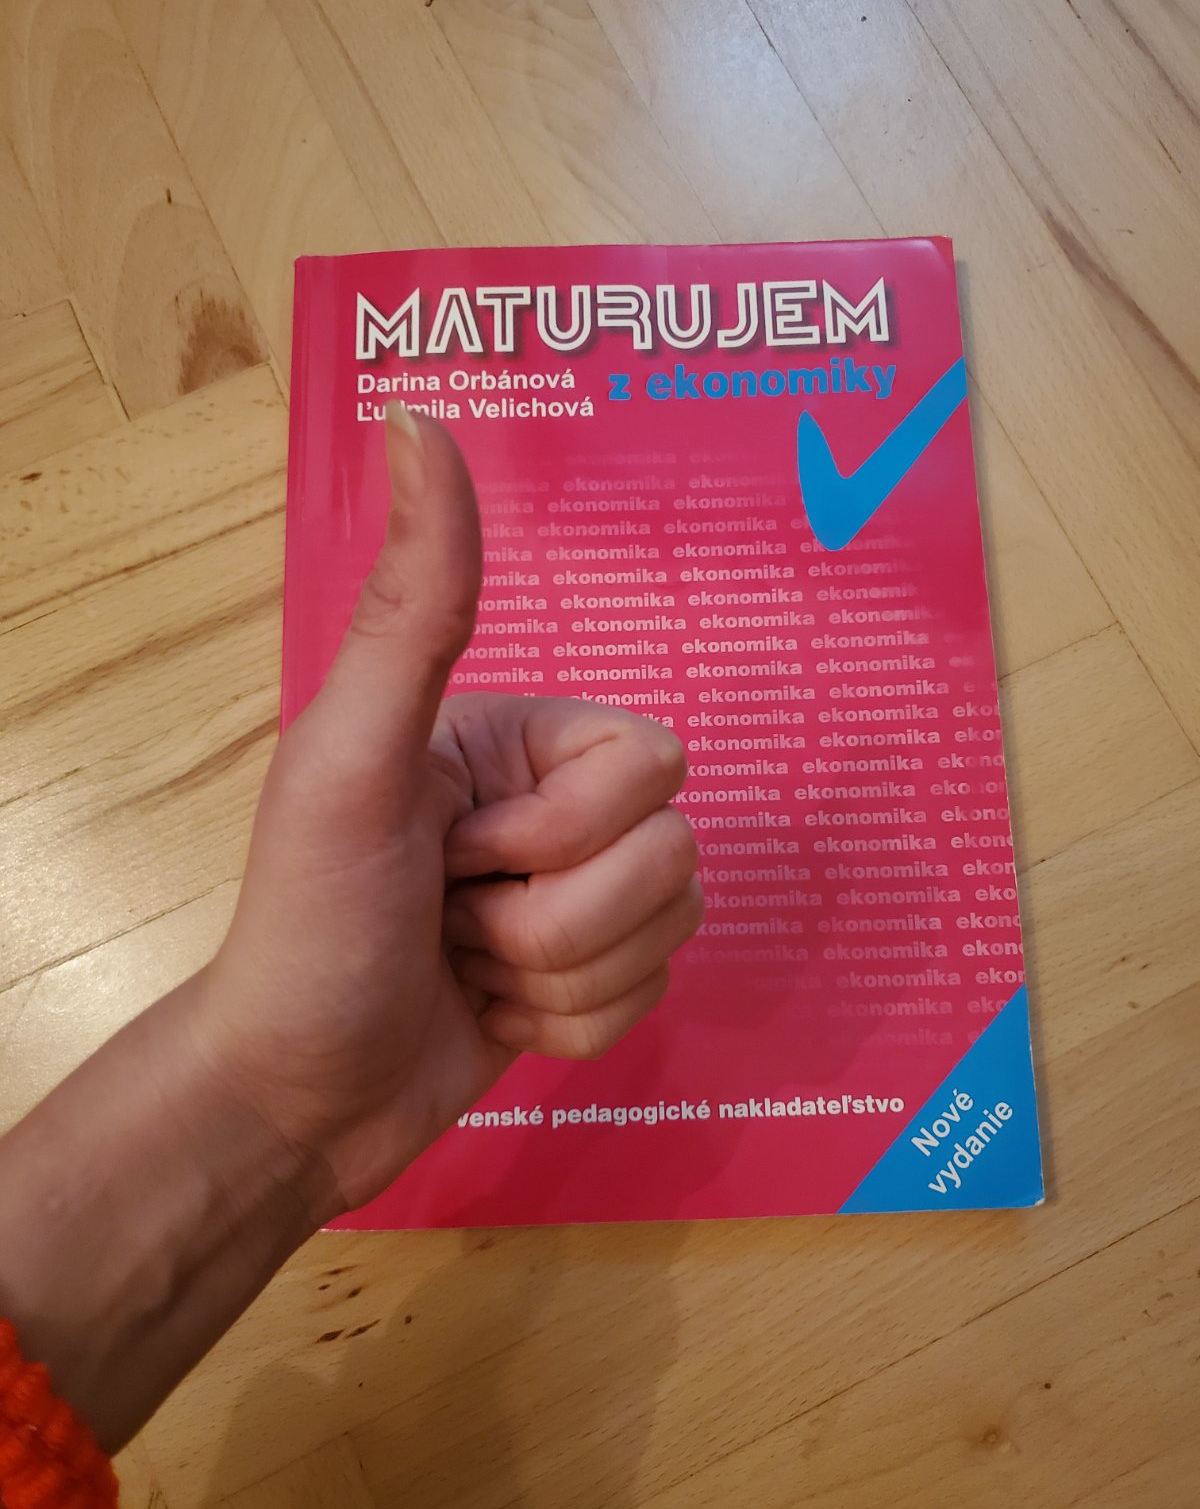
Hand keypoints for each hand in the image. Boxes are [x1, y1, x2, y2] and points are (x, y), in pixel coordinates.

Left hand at [194, 408, 702, 1217]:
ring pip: (671, 932)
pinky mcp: (590, 976)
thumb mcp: (353, 756)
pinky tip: (488, 1014)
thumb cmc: (313, 922)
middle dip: (555, 921)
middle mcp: (558, 802)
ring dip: (555, 979)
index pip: (654, 764)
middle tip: (453, 919)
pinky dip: (564, 1029)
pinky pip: (649, 1000)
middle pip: (674, 856)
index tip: (458, 852)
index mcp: (521, 736)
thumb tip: (419, 413)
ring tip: (463, 967)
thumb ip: (415, 602)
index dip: (562, 832)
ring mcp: (580, 892)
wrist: (295, 1095)